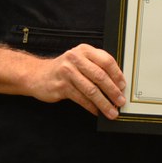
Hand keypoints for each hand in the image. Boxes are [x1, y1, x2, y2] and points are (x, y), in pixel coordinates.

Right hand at [0, 43, 126, 119]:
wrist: (37, 75)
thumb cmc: (64, 69)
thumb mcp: (80, 61)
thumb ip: (96, 67)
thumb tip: (118, 83)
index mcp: (85, 50)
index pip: (106, 61)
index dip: (117, 75)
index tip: (124, 87)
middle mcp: (76, 58)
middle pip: (100, 76)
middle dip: (113, 91)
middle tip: (121, 101)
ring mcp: (67, 72)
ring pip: (91, 90)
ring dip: (104, 103)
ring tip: (112, 112)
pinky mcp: (61, 86)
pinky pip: (80, 98)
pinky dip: (91, 107)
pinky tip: (97, 112)